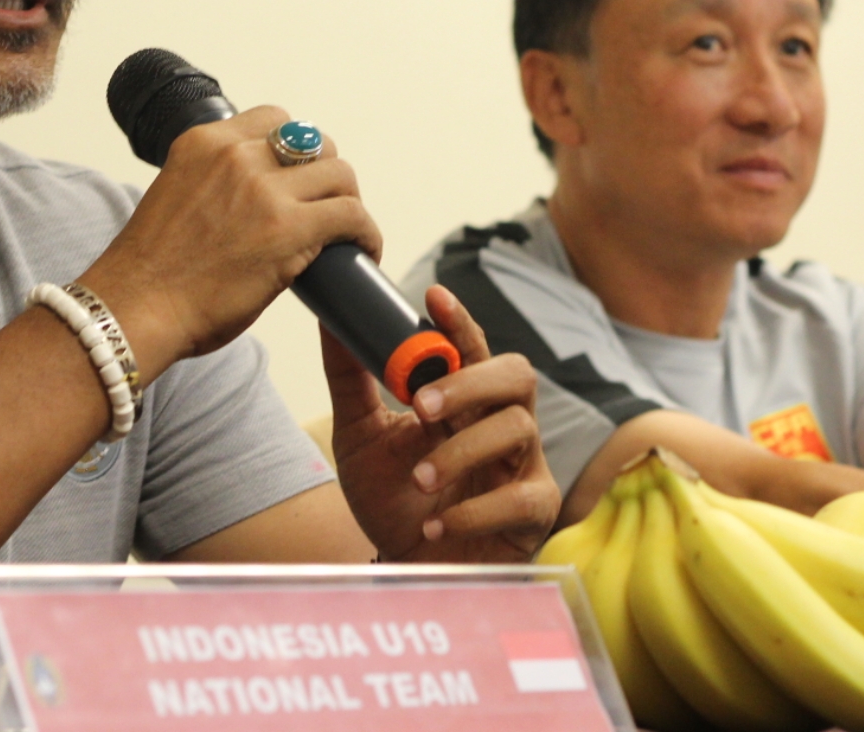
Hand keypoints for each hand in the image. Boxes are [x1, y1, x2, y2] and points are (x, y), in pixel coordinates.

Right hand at [84, 106, 381, 375]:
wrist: (135, 308)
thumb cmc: (151, 272)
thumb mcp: (177, 196)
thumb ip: (217, 183)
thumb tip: (260, 201)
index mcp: (204, 143)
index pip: (274, 120)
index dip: (296, 149)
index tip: (299, 176)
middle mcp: (235, 156)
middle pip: (314, 143)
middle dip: (325, 175)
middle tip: (326, 206)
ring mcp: (264, 190)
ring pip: (340, 176)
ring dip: (348, 202)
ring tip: (348, 231)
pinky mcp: (289, 229)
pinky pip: (351, 216)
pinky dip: (365, 233)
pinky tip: (363, 250)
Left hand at [326, 284, 559, 561]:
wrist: (401, 568)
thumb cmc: (390, 499)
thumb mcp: (359, 436)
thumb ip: (350, 378)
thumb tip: (331, 318)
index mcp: (464, 401)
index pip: (472, 348)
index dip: (460, 321)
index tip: (433, 296)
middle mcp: (500, 425)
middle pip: (517, 375)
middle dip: (471, 382)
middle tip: (422, 404)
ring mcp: (522, 467)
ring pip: (519, 430)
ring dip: (462, 451)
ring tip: (418, 479)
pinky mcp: (533, 513)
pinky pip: (521, 498)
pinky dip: (474, 509)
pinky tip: (438, 523)